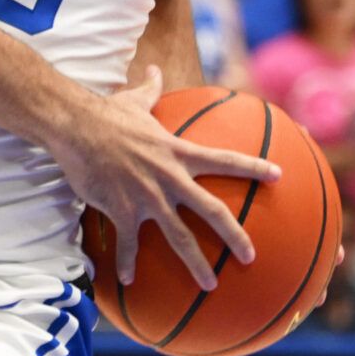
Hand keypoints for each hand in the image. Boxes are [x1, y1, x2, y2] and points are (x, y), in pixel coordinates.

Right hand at [49, 67, 279, 290]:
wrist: (76, 126)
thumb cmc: (107, 113)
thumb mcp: (135, 100)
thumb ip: (151, 90)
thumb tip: (154, 69)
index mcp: (179, 152)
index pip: (225, 160)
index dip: (253, 168)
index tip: (278, 175)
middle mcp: (170, 178)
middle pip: (213, 211)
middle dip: (236, 235)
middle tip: (252, 257)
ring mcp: (148, 198)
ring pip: (180, 238)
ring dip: (196, 264)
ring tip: (210, 285)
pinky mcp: (123, 211)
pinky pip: (129, 244)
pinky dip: (128, 263)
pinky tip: (128, 281)